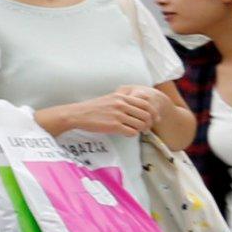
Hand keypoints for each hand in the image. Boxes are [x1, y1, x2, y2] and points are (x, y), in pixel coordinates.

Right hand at [42, 88, 160, 136]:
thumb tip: (142, 102)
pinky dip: (132, 134)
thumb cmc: (93, 108)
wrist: (77, 114)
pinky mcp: (113, 126)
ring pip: (140, 124)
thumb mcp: (110, 98)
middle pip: (146, 115)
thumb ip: (125, 100)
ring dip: (141, 129)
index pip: (146, 104)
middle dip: (149, 123)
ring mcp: (117, 115)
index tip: (154, 118)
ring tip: (136, 130)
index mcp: (121, 97)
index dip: (153, 112)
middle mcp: (121, 105)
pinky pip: (132, 132)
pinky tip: (126, 133)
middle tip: (146, 127)